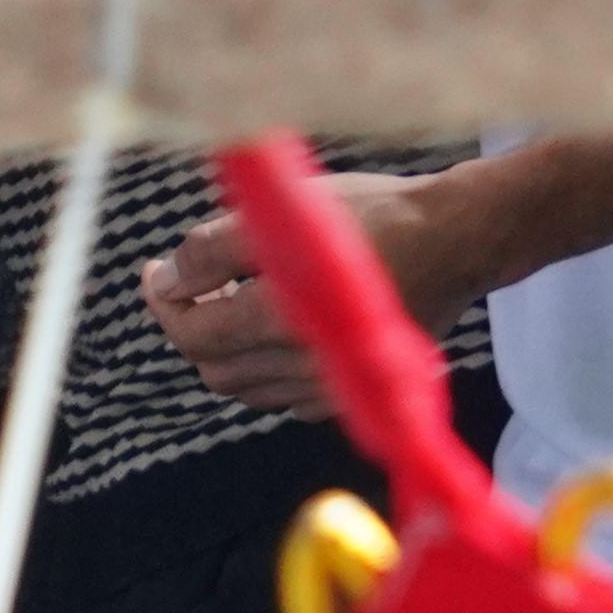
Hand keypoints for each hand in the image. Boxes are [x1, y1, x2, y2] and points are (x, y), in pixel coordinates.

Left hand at [143, 170, 477, 417]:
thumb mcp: (289, 212)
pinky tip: (268, 338)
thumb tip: (167, 280)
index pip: (195, 333)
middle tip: (181, 285)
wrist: (458, 239)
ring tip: (223, 303)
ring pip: (248, 388)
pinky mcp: (358, 387)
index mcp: (283, 318)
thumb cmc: (379, 215)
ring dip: (222, 352)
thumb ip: (216, 248)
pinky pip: (289, 400)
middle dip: (188, 327)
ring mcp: (334, 383)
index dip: (164, 304)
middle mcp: (305, 364)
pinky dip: (263, 374)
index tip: (155, 273)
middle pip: (215, 368)